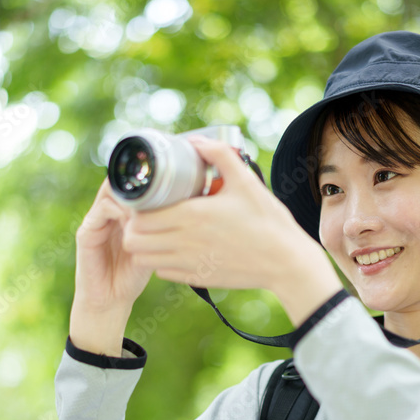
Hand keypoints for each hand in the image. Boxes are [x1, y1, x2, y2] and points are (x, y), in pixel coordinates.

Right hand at [70, 180, 153, 352]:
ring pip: (110, 193)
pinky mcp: (86, 233)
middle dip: (139, 184)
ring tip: (147, 203)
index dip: (147, 181)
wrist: (111, 300)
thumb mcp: (152, 247)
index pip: (131, 187)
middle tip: (159, 187)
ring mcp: (95, 221)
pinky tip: (131, 220)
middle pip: (119, 184)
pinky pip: (100, 211)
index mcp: (122, 215)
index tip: (168, 182)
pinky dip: (117, 210)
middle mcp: (107, 214)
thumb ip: (159, 228)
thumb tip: (182, 210)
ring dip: (130, 196)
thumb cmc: (132, 275)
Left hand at [120, 136, 343, 323]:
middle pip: (134, 240)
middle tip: (145, 214)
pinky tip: (174, 248)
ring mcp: (189, 263)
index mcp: (191, 216)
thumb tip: (197, 141)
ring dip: (144, 245)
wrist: (285, 261)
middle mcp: (185, 242)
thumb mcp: (246, 181)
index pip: (140, 217)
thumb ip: (219, 155)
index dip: (134, 208)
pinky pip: (162, 272)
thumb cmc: (267, 220)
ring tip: (156, 232)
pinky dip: (161, 260)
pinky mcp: (197, 278)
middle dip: (133, 226)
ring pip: (144, 259)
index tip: (143, 199)